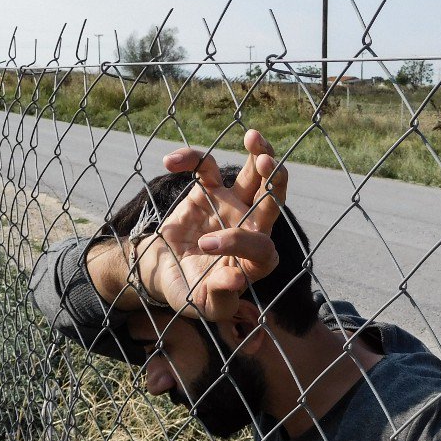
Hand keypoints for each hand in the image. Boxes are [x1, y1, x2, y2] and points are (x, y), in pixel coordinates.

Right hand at [133, 129, 287, 320]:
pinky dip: (191, 158)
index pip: (262, 248)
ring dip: (258, 153)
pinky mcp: (210, 190)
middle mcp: (251, 228)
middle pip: (273, 201)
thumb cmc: (191, 292)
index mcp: (256, 260)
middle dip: (275, 181)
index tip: (206, 246)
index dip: (239, 243)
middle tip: (268, 162)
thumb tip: (236, 278)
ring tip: (253, 136)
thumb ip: (221, 294)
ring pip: (253, 174)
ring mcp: (233, 205)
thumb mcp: (204, 303)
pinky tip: (171, 162)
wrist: (165, 272)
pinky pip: (206, 167)